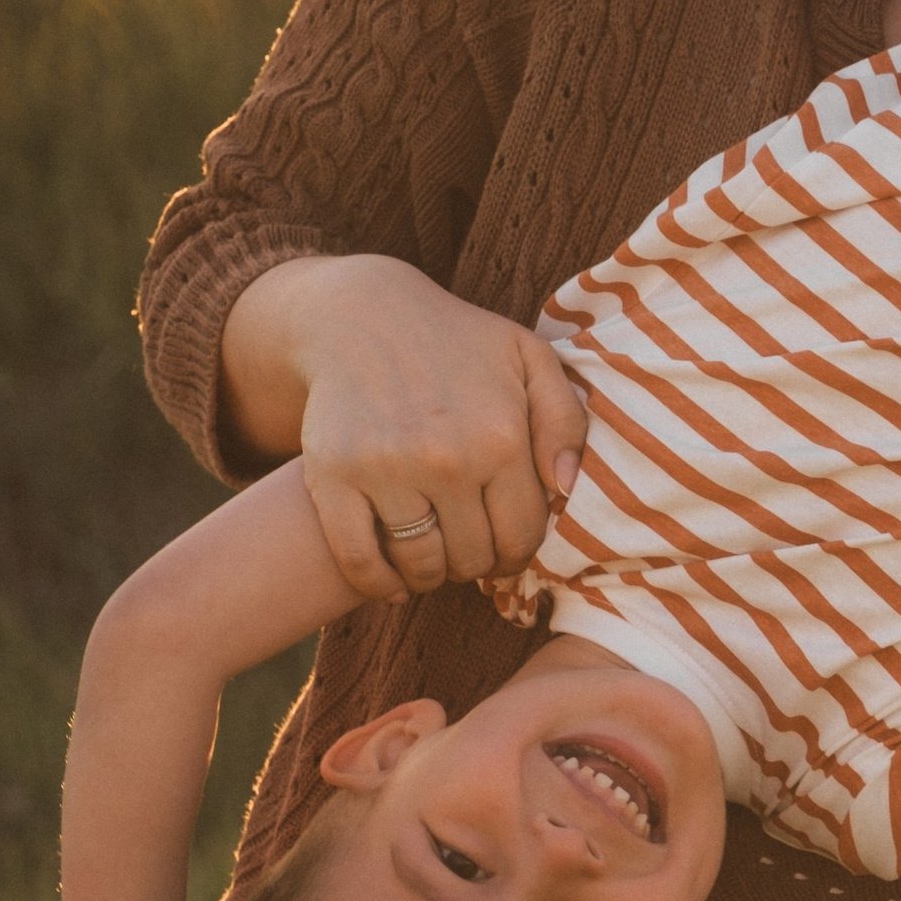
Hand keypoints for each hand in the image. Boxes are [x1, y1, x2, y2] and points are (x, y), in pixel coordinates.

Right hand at [224, 254, 585, 600]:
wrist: (362, 316)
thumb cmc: (457, 343)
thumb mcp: (529, 359)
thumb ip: (566, 421)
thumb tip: (567, 488)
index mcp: (501, 437)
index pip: (522, 536)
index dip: (519, 552)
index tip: (505, 542)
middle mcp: (446, 459)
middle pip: (473, 558)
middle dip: (477, 561)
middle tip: (469, 545)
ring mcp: (386, 470)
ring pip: (422, 567)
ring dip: (432, 575)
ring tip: (435, 558)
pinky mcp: (333, 477)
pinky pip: (359, 561)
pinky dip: (378, 584)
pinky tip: (393, 581)